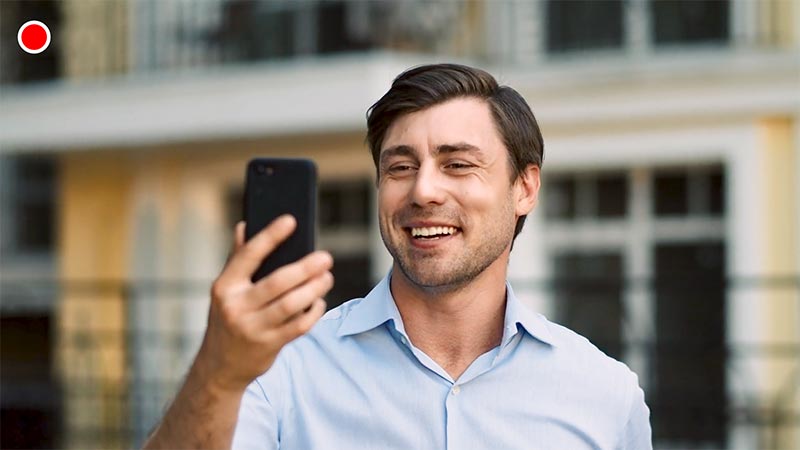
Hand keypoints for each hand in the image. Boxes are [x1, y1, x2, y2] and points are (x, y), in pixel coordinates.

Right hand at [194, 215, 332, 393]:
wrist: (219, 367)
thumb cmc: (227, 318)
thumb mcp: (225, 291)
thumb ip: (237, 259)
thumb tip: (245, 226)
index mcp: (224, 286)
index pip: (249, 255)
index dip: (270, 236)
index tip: (290, 220)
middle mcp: (236, 307)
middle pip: (278, 282)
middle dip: (306, 268)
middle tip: (325, 258)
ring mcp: (253, 328)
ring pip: (292, 304)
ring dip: (314, 289)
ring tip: (327, 277)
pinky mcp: (269, 345)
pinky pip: (299, 325)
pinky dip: (313, 312)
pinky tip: (319, 301)